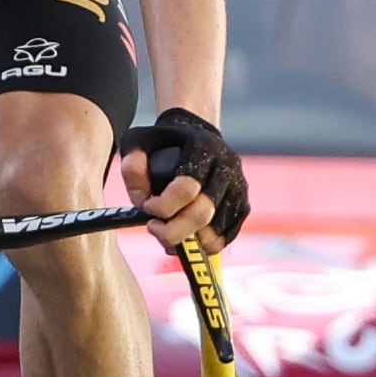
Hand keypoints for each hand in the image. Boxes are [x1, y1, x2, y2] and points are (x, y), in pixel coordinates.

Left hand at [122, 107, 247, 247]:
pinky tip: (185, 236)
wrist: (196, 132)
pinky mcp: (243, 205)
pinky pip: (226, 237)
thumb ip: (132, 167)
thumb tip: (142, 200)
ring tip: (168, 234)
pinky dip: (203, 245)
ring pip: (215, 232)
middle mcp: (226, 166)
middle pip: (202, 214)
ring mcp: (238, 187)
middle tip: (154, 228)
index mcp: (203, 147)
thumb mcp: (138, 141)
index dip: (162, 206)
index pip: (186, 188)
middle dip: (173, 231)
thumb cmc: (163, 141)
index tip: (147, 206)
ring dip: (187, 242)